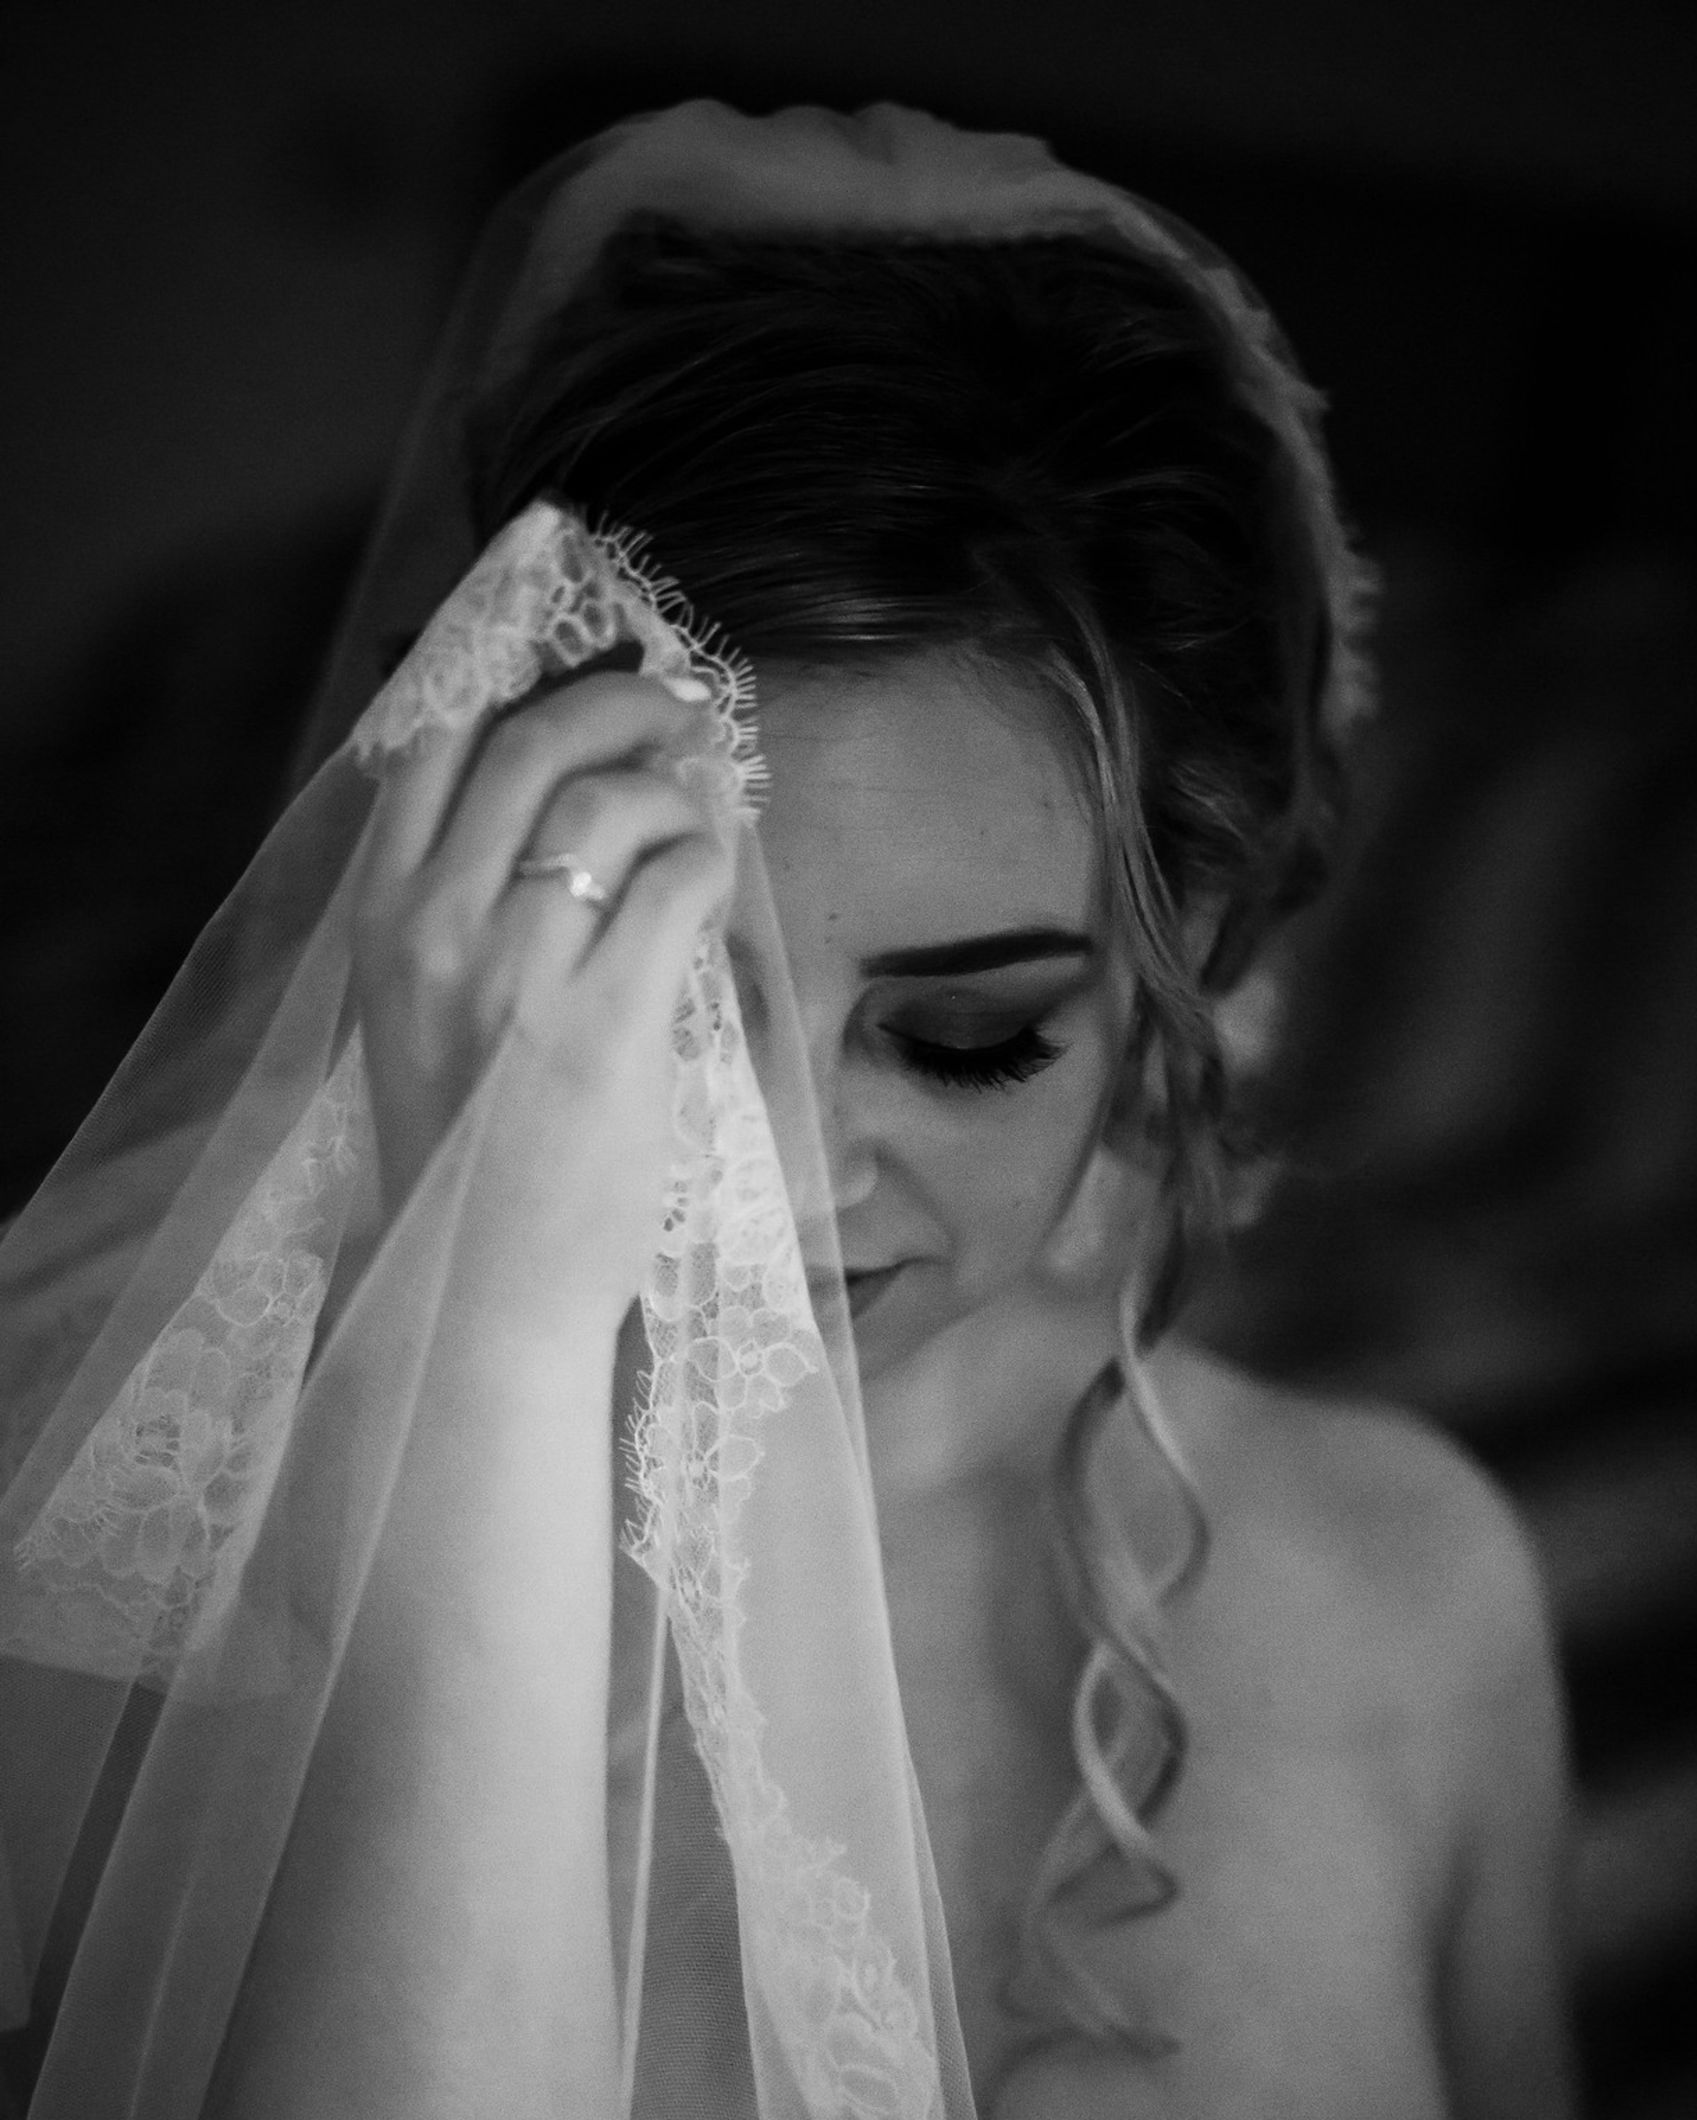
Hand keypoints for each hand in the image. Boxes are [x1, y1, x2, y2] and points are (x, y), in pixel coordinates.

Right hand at [345, 664, 737, 1343]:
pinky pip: (673, 885)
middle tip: (677, 699)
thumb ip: (464, 911)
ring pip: (606, 804)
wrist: (480, 1295)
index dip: (512, 668)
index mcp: (379, 922)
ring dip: (672, 785)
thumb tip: (564, 805)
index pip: (436, 742)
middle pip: (528, 745)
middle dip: (616, 699)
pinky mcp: (603, 1024)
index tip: (573, 641)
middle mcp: (432, 929)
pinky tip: (712, 879)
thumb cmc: (468, 1165)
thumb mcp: (426, 1016)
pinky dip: (706, 859)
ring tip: (704, 801)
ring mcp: (516, 974)